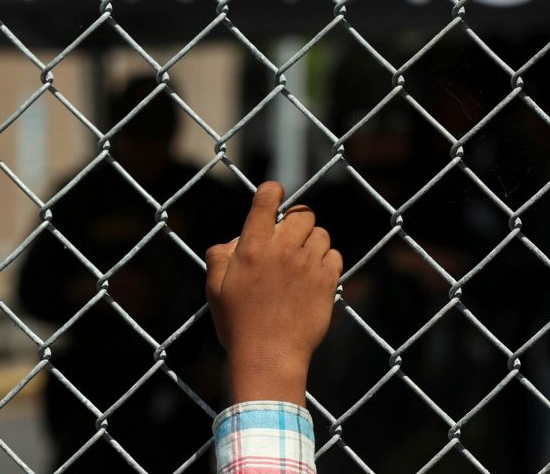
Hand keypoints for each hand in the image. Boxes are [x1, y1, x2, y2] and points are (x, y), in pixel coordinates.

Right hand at [205, 181, 341, 405]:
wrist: (269, 357)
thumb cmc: (238, 325)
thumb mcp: (214, 289)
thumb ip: (219, 256)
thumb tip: (235, 240)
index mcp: (252, 248)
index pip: (266, 200)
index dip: (272, 191)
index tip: (274, 194)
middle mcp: (282, 250)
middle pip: (302, 213)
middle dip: (296, 221)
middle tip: (289, 239)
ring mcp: (307, 265)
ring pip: (321, 234)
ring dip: (312, 242)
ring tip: (301, 261)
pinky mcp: (327, 282)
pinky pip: (334, 255)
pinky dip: (326, 261)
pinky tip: (314, 276)